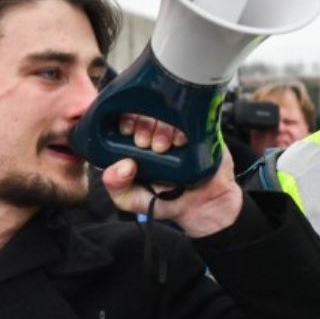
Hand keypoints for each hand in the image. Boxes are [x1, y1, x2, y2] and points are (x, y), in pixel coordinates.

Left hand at [101, 115, 244, 237]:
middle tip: (144, 143)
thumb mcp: (130, 199)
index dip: (125, 120)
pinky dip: (183, 128)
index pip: (127, 118)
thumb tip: (121, 166)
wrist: (203, 207)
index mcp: (137, 142)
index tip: (126, 132)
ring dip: (161, 129)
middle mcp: (158, 133)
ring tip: (162, 148)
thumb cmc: (166, 201)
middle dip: (142, 125)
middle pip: (147, 112)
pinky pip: (192, 119)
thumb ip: (116, 186)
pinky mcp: (201, 131)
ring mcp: (180, 130)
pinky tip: (180, 142)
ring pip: (169, 114)